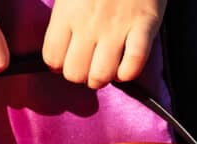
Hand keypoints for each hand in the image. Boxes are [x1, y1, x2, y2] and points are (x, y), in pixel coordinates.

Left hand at [42, 0, 166, 89]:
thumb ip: (63, 12)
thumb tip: (59, 41)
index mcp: (67, 11)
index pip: (52, 58)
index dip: (58, 65)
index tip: (67, 60)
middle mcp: (89, 23)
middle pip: (75, 73)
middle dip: (80, 76)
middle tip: (89, 66)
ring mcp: (117, 27)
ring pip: (101, 76)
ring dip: (103, 78)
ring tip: (107, 69)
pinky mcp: (144, 27)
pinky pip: (133, 65)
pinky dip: (128, 73)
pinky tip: (126, 66)